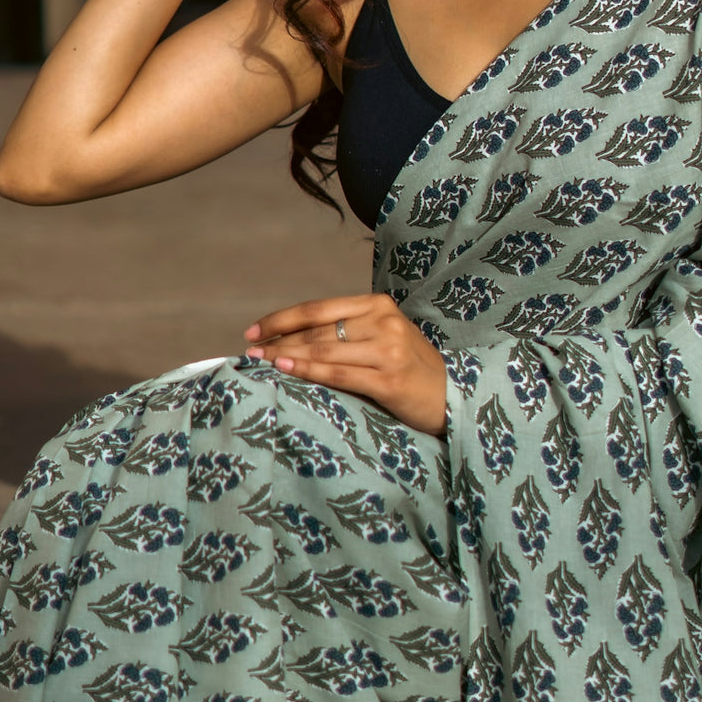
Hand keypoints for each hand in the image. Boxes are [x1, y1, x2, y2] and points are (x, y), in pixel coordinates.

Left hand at [244, 293, 447, 435]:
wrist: (452, 395)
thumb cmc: (410, 368)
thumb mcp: (383, 337)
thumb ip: (347, 331)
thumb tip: (292, 339)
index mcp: (378, 305)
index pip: (318, 309)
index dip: (282, 319)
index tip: (253, 331)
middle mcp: (383, 322)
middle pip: (317, 330)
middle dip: (278, 340)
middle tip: (249, 351)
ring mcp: (388, 350)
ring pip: (324, 350)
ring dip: (286, 356)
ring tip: (259, 362)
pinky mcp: (389, 380)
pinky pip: (340, 374)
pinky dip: (309, 370)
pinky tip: (286, 370)